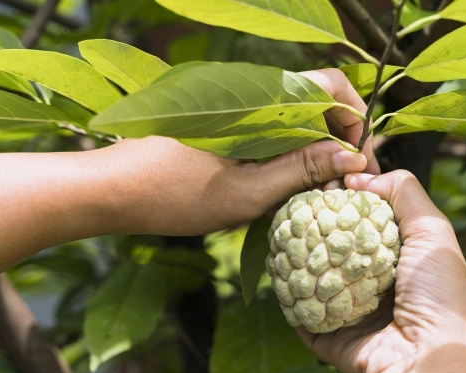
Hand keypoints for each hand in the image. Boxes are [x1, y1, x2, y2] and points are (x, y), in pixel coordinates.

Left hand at [98, 68, 378, 235]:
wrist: (109, 190)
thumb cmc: (172, 195)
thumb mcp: (246, 193)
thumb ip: (302, 170)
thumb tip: (350, 157)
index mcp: (257, 98)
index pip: (330, 85)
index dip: (354, 120)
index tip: (356, 162)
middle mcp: (248, 89)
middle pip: (317, 97)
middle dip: (338, 136)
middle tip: (342, 182)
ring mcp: (233, 101)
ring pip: (294, 111)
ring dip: (314, 144)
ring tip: (317, 187)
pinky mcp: (221, 117)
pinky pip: (270, 122)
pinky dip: (288, 146)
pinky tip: (285, 180)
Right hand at [297, 171, 465, 372]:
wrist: (426, 361)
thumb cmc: (439, 292)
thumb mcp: (433, 230)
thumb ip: (403, 192)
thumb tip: (360, 178)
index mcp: (406, 260)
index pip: (371, 221)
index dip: (349, 197)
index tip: (326, 176)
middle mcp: (380, 285)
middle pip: (340, 247)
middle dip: (318, 223)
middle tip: (294, 199)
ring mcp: (354, 313)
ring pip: (317, 278)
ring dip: (297, 256)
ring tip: (277, 226)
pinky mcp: (331, 337)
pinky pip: (302, 312)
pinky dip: (288, 294)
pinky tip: (273, 267)